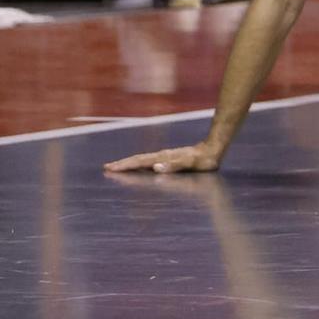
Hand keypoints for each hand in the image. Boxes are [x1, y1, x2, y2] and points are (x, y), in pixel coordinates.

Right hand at [104, 141, 222, 174]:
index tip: (111, 168)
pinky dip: (138, 163)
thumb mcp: (190, 164)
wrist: (212, 150)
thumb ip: (174, 166)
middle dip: (122, 163)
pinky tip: (137, 166)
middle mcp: (161, 156)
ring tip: (116, 166)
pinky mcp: (168, 158)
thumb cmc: (202, 160)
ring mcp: (164, 156)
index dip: (125, 165)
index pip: (140, 162)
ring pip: (142, 159)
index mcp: (163, 158)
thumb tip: (155, 167)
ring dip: (128, 163)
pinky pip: (148, 161)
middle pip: (137, 159)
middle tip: (106, 167)